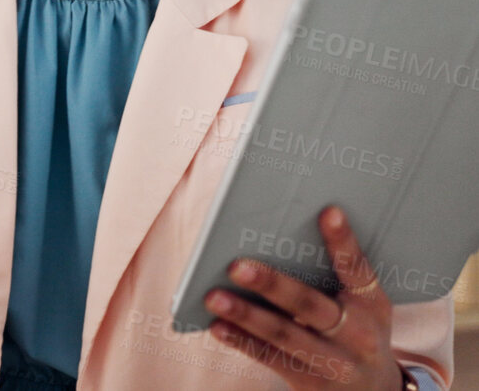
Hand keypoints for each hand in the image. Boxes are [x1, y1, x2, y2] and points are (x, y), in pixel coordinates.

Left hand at [204, 205, 405, 390]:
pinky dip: (241, 341)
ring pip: (285, 334)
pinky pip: (270, 358)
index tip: (327, 211)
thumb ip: (332, 276)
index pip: (357, 268)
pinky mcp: (309, 381)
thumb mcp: (362, 306)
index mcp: (372, 304)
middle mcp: (357, 334)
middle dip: (273, 285)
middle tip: (236, 265)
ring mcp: (334, 361)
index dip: (343, 241)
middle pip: (310, 305)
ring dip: (246, 315)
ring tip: (213, 296)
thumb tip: (275, 237)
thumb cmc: (356, 331)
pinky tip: (217, 325)